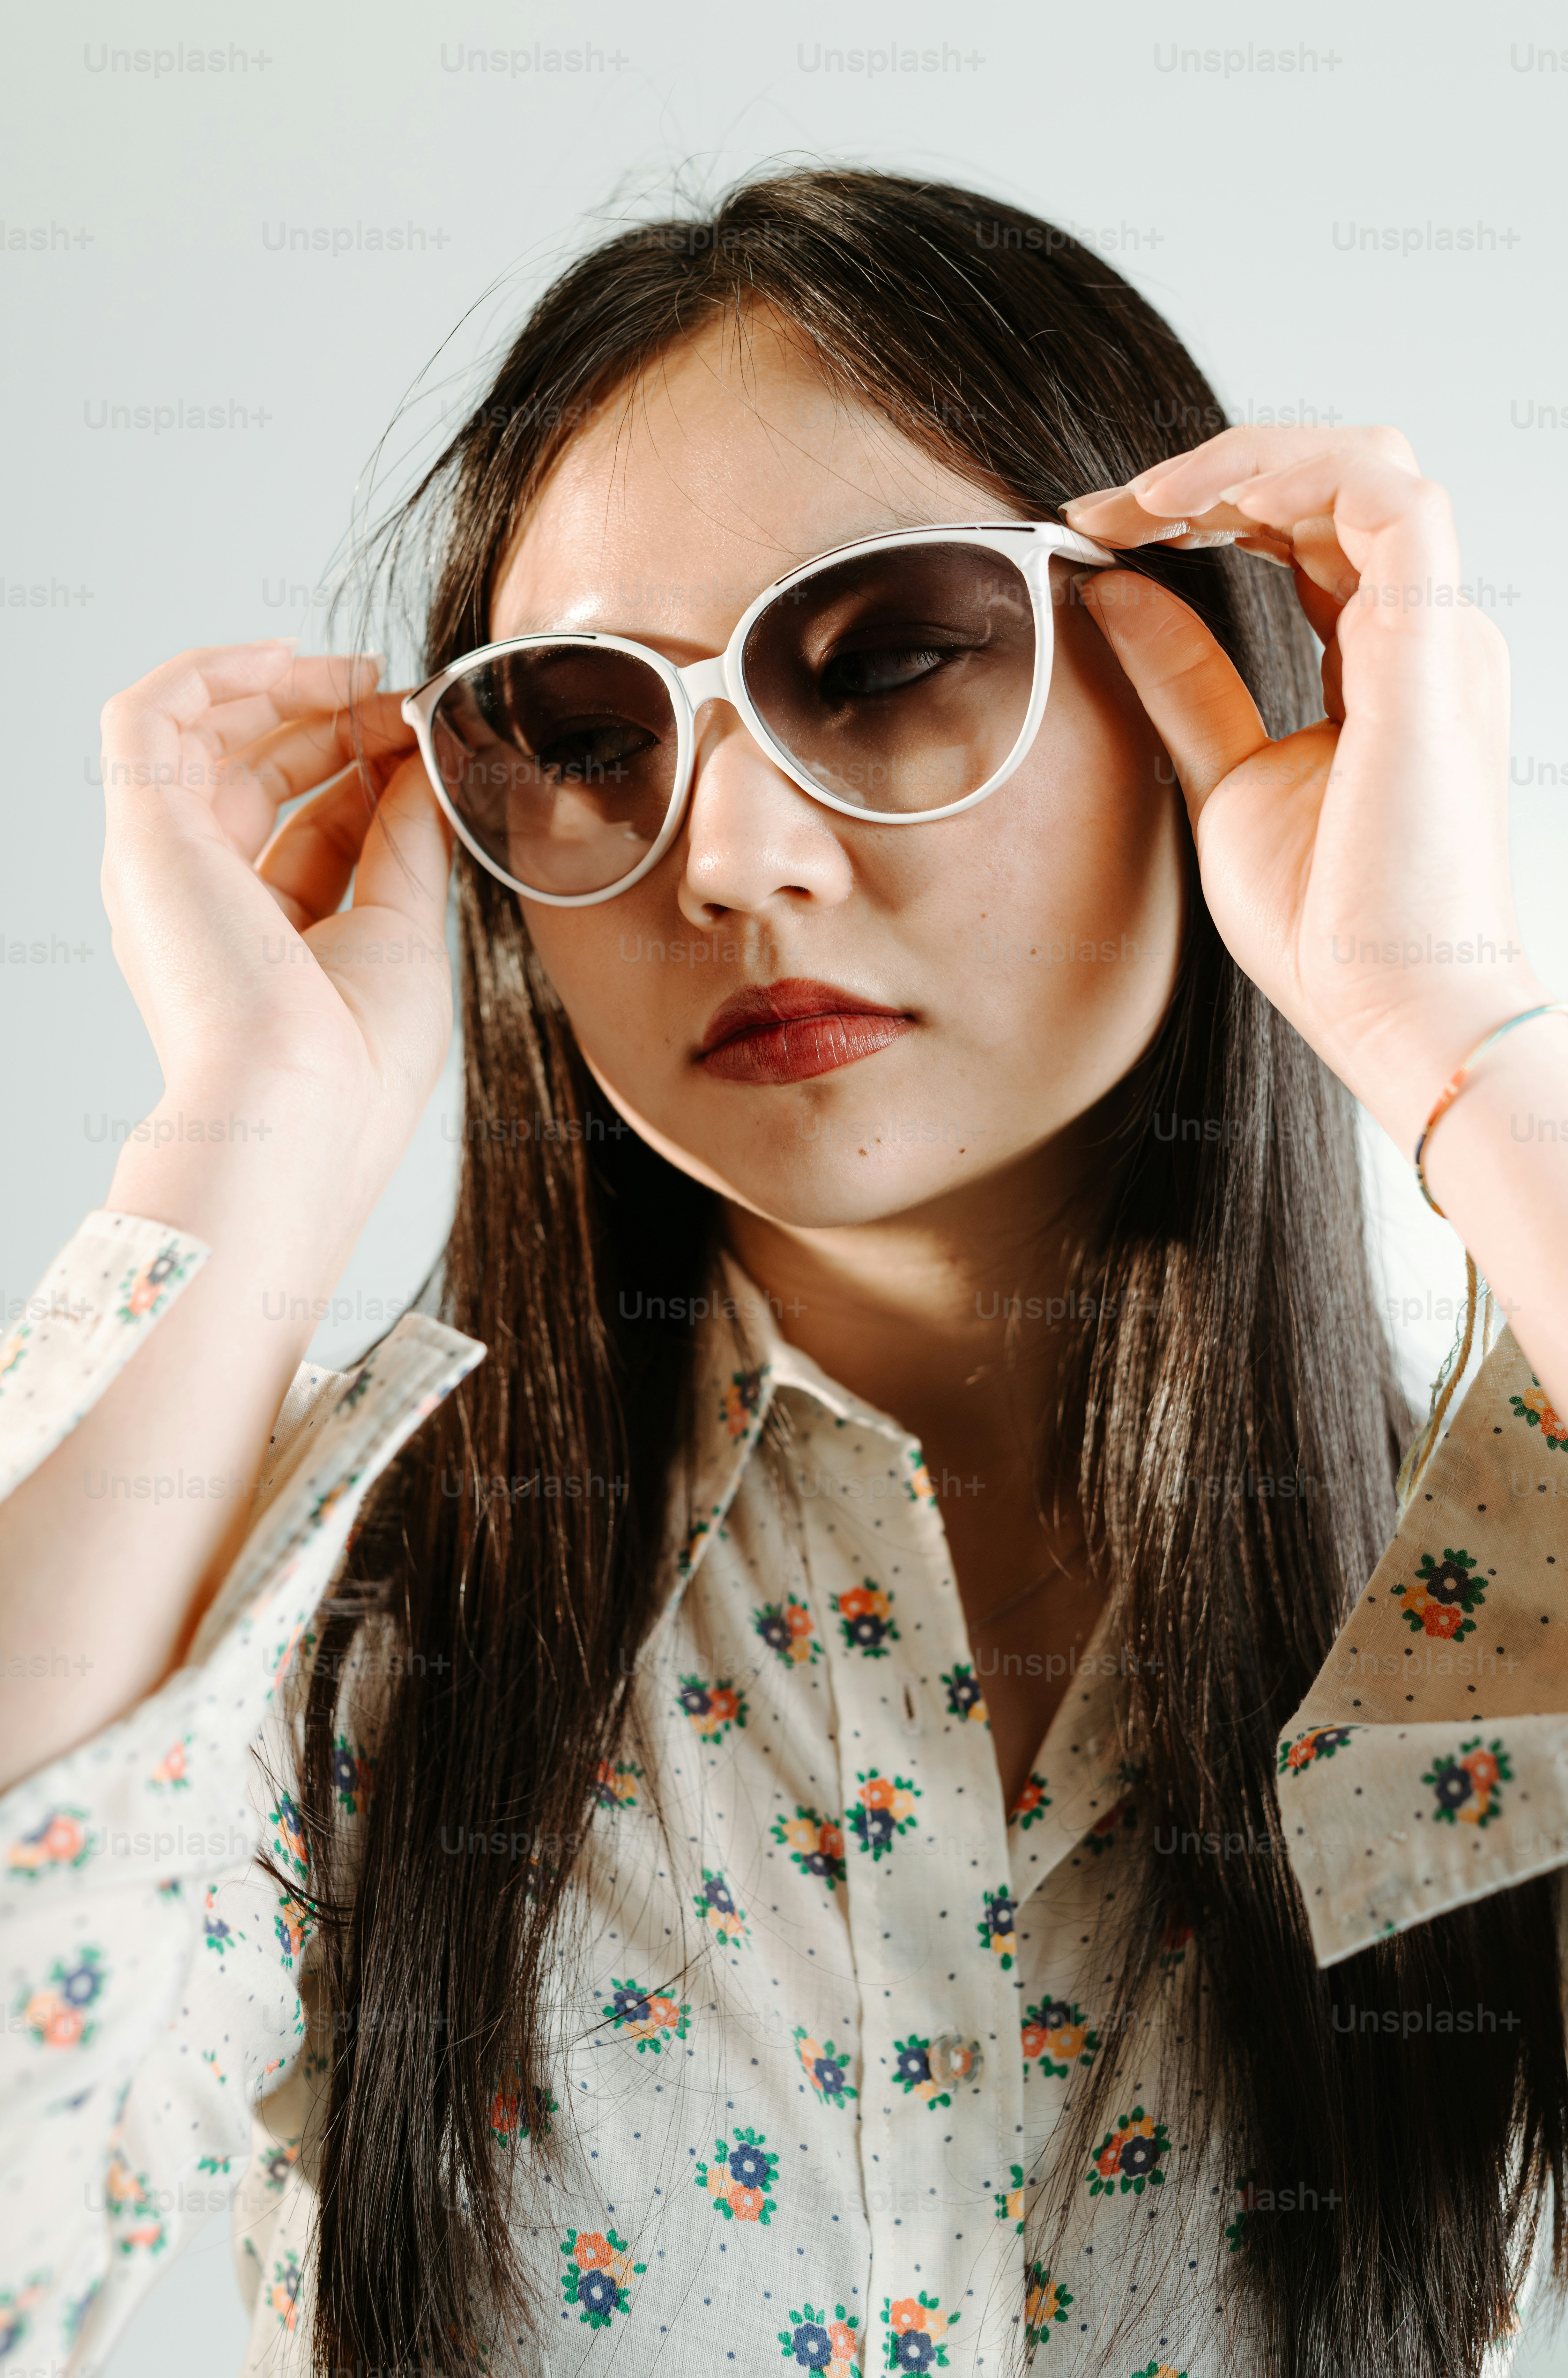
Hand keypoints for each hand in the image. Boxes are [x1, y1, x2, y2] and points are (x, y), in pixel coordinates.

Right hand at [100, 640, 452, 1217]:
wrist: (298, 1114)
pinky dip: (208, 672)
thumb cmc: (355, 1063)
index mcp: (262, 940)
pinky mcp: (144, 836)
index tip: (426, 740)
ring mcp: (165, 867)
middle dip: (333, 724)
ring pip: (199, 737)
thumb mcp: (404, 932)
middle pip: (257, 777)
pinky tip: (280, 656)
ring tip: (359, 674)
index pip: (312, 827)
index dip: (369, 772)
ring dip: (283, 691)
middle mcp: (201, 901)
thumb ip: (407, 843)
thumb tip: (421, 764)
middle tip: (401, 699)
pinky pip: (146, 718)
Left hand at [1062, 426, 1544, 1154]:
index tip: (1101, 534)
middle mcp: (1422, 632)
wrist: (1386, 1008)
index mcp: (1383, 660)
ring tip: (1145, 499)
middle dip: (1212, 475)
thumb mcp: (1223, 775)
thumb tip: (1113, 593)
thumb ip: (1181, 679)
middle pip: (1331, 485)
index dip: (1207, 512)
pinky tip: (1206, 508)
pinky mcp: (1433, 649)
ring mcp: (1437, 634)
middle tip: (1105, 510)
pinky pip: (1390, 500)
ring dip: (1244, 462)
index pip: (1305, 535)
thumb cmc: (1326, 925)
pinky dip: (1298, 478)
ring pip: (1364, 465)